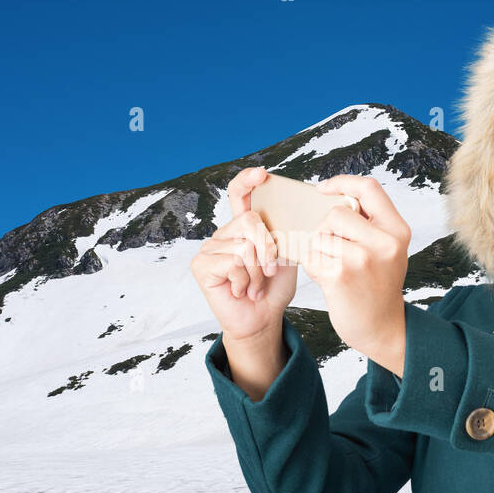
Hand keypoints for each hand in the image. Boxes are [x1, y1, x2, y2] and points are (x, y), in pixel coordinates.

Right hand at [190, 166, 298, 343]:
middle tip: (269, 271)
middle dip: (268, 249)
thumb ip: (284, 234)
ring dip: (257, 273)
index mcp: (244, 226)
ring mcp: (210, 248)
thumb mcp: (287, 256)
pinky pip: (232, 263)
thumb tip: (292, 216)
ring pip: (244, 246)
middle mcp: (224, 233)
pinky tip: (240, 291)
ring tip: (254, 286)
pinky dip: (244, 281)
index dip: (247, 179)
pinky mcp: (201, 265)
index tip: (262, 173)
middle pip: (250, 220)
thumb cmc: (272, 289)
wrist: (261, 319)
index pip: (239, 193)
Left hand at [301, 174, 410, 374]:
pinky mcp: (340, 276)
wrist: (382, 328)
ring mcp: (362, 259)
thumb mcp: (388, 249)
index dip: (342, 182)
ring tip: (337, 269)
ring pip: (320, 236)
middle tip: (337, 251)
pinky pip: (311, 257)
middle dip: (327, 230)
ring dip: (319, 252)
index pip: (369, 188)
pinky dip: (314, 268)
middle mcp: (384, 242)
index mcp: (397, 230)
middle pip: (335, 213)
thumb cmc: (378, 286)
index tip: (323, 188)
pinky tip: (330, 281)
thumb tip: (332, 195)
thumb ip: (370, 223)